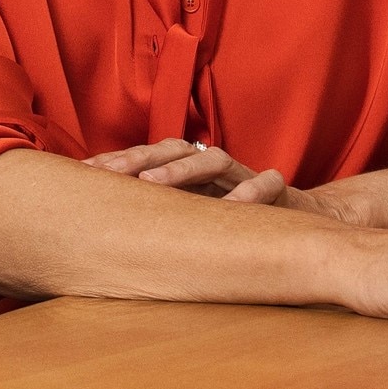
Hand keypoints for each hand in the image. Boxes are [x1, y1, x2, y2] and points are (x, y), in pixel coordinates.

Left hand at [84, 138, 297, 205]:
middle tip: (108, 173)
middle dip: (138, 158)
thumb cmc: (239, 225)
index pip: (149, 158)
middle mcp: (214, 169)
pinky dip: (251, 193)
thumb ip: (161, 222)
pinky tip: (232, 209)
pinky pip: (267, 183)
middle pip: (173, 150)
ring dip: (181, 168)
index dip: (118, 162)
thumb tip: (104, 238)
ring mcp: (246, 176)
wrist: (304, 223)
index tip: (83, 173)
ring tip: (152, 184)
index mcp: (191, 174)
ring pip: (214, 159)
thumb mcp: (196, 223)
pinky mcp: (280, 191)